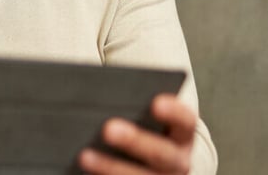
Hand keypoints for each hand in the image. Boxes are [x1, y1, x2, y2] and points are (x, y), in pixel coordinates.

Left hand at [78, 94, 194, 174]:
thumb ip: (129, 109)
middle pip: (162, 154)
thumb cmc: (141, 131)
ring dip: (112, 168)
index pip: (185, 121)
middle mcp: (179, 162)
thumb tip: (97, 98)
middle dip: (135, 142)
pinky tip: (82, 170)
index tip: (156, 102)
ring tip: (84, 156)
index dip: (173, 112)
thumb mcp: (143, 120)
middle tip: (108, 129)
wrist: (154, 166)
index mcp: (182, 135)